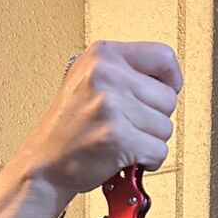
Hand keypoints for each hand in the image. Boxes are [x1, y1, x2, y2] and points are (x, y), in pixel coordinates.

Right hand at [17, 40, 182, 195]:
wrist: (45, 163)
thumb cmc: (70, 127)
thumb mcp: (89, 80)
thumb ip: (125, 73)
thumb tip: (168, 82)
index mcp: (103, 54)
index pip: (163, 57)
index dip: (171, 81)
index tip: (162, 95)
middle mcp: (107, 74)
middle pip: (168, 99)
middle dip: (155, 119)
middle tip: (129, 126)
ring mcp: (112, 106)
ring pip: (166, 128)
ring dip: (150, 142)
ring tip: (124, 141)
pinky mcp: (119, 137)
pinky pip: (159, 151)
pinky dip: (148, 161)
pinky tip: (127, 157)